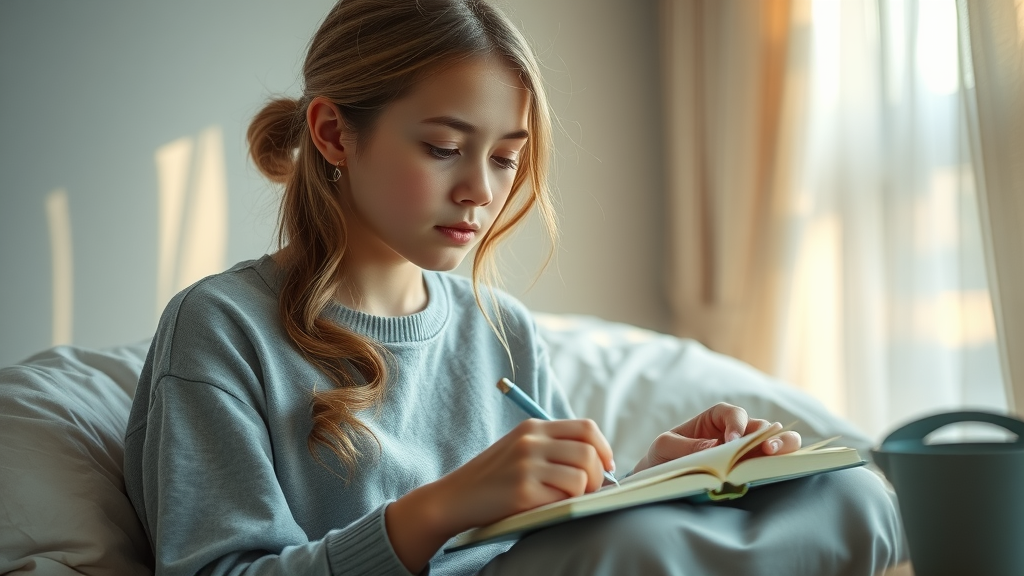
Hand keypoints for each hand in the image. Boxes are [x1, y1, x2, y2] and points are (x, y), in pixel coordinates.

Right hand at [385, 418, 614, 571]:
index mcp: (533, 428)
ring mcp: (527, 465)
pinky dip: (564, 504)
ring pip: (583, 475)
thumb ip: (552, 448)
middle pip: (589, 452)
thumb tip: (599, 461)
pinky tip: (548, 506)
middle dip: (599, 475)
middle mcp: (531, 441)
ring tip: (568, 499)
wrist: (454, 498)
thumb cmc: (493, 480)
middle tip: (591, 491)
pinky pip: (565, 496)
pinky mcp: (523, 490)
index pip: (586, 428)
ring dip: (584, 493)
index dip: (604, 448)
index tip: (606, 466)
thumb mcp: (520, 450)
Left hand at [631, 402, 801, 474]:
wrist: (663, 478)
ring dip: (782, 446)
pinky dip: (781, 464)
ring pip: (776, 441)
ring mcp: (747, 451)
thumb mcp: (664, 447)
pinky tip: (782, 470)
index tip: (732, 441)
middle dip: (768, 434)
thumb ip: (685, 446)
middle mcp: (736, 432)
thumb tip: (713, 447)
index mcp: (715, 418)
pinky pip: (774, 464)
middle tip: (767, 449)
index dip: (737, 424)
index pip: (733, 414)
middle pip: (762, 425)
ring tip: (776, 457)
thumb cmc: (663, 456)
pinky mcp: (753, 470)